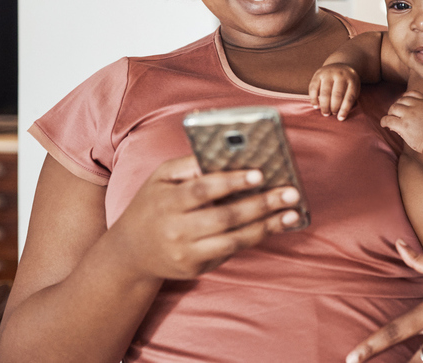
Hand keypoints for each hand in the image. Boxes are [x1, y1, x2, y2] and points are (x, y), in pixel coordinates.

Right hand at [107, 156, 301, 280]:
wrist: (129, 252)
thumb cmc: (153, 205)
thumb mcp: (161, 178)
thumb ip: (190, 165)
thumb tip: (228, 154)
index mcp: (168, 201)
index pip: (203, 189)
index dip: (232, 181)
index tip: (259, 174)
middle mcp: (176, 229)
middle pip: (225, 217)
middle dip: (262, 204)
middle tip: (291, 192)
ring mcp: (186, 252)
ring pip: (234, 240)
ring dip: (267, 226)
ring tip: (292, 213)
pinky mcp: (196, 268)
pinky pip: (230, 251)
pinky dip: (254, 237)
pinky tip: (274, 225)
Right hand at [309, 63, 360, 119]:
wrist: (340, 65)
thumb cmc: (348, 83)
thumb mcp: (353, 89)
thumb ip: (349, 100)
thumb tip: (340, 117)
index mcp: (352, 80)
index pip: (349, 97)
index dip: (344, 109)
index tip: (340, 118)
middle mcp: (340, 75)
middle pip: (337, 95)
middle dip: (333, 107)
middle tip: (331, 114)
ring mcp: (328, 73)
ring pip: (325, 92)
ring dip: (324, 105)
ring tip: (325, 113)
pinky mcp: (318, 74)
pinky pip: (313, 88)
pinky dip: (313, 98)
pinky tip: (316, 105)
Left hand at [380, 91, 422, 152]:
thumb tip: (406, 111)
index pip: (411, 93)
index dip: (404, 97)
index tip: (401, 103)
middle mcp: (417, 106)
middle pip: (401, 100)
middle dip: (397, 106)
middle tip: (395, 114)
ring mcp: (409, 115)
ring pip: (393, 108)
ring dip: (390, 113)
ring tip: (390, 120)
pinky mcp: (403, 125)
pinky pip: (388, 119)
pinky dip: (384, 121)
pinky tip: (384, 124)